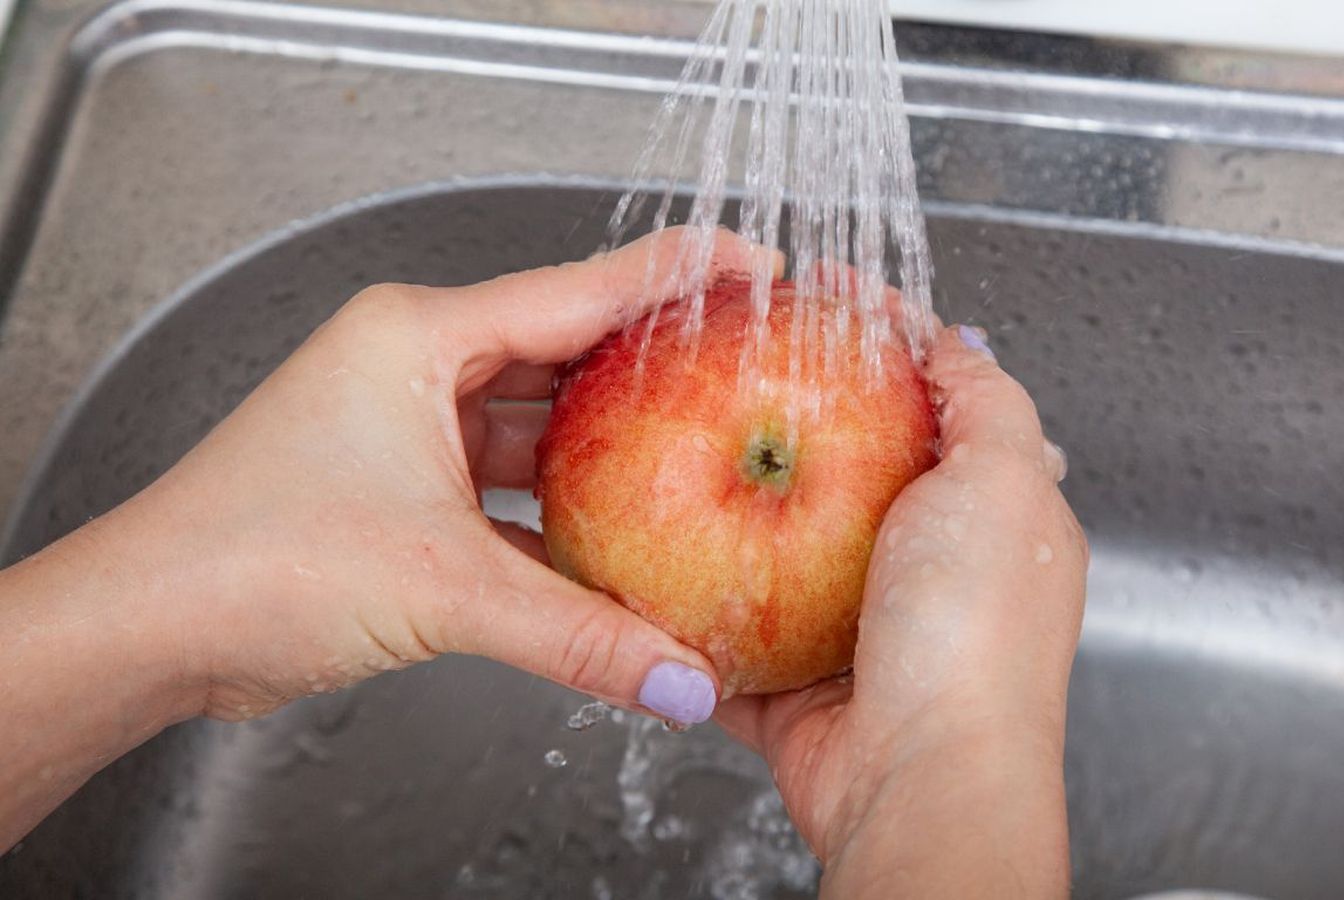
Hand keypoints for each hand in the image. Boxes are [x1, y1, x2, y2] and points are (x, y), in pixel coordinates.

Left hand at [4, 227, 784, 846]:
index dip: (677, 280)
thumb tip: (678, 677)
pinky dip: (559, 521)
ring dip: (606, 458)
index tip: (755, 270)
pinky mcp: (404, 490)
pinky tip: (617, 552)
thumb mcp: (443, 587)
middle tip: (740, 371)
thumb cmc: (247, 561)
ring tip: (696, 462)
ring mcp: (408, 428)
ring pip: (539, 429)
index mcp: (417, 337)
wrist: (147, 630)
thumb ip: (578, 634)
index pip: (578, 291)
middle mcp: (414, 365)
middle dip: (651, 371)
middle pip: (566, 354)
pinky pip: (509, 491)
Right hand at [715, 325, 1087, 896]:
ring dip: (734, 506)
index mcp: (992, 524)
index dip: (881, 340)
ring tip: (680, 436)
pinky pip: (729, 628)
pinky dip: (693, 599)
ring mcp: (859, 632)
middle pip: (851, 470)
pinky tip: (655, 550)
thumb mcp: (1004, 479)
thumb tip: (953, 338)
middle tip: (738, 357)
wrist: (919, 780)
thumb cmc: (976, 636)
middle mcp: (929, 576)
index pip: (935, 404)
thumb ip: (985, 400)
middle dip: (796, 416)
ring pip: (780, 550)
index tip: (823, 294)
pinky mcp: (793, 683)